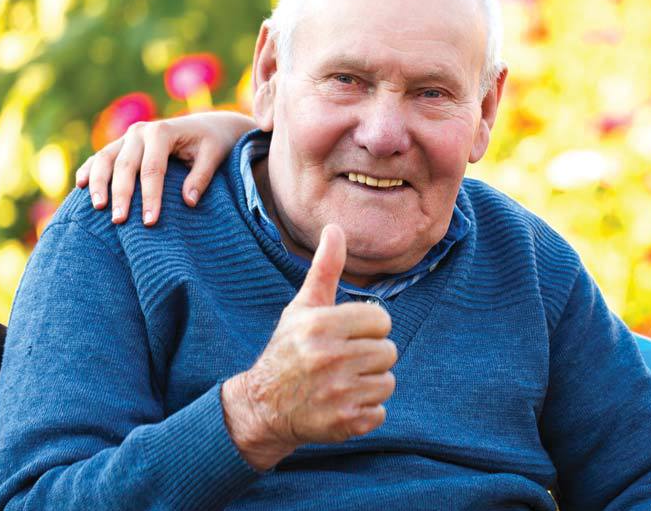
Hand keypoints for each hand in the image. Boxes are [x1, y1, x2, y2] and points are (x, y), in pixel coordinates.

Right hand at [76, 110, 254, 225]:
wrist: (208, 126)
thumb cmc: (213, 143)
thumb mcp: (214, 155)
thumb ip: (202, 177)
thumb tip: (188, 202)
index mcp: (162, 132)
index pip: (153, 169)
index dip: (151, 197)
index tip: (150, 222)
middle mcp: (140, 131)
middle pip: (125, 166)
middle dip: (121, 194)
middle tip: (119, 220)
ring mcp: (128, 136)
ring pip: (106, 159)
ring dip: (99, 183)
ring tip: (97, 207)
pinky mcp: (122, 144)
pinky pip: (101, 157)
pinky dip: (90, 170)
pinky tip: (81, 186)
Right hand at [221, 225, 397, 470]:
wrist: (262, 407)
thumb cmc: (289, 350)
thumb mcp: (302, 308)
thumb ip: (325, 269)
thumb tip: (335, 228)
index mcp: (322, 325)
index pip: (381, 320)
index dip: (367, 328)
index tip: (347, 336)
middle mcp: (329, 358)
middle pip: (388, 352)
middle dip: (369, 356)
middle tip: (342, 362)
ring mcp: (338, 393)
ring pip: (387, 382)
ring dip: (368, 384)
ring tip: (341, 382)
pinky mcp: (345, 423)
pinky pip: (380, 412)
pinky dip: (365, 412)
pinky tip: (341, 404)